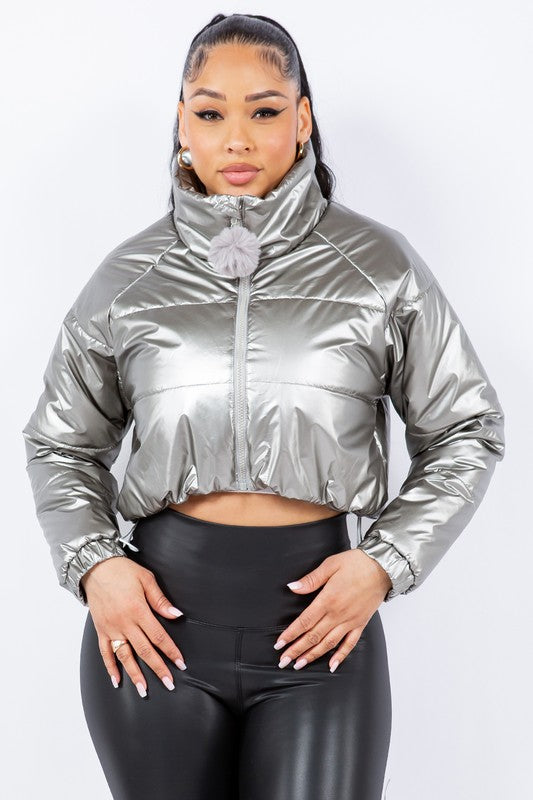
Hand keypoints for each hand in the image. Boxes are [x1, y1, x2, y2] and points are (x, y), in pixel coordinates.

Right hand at [81, 556, 187, 696]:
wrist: (95, 566)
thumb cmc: (122, 571)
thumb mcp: (146, 579)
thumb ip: (160, 600)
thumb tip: (176, 615)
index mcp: (138, 610)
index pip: (158, 636)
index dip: (171, 651)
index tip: (181, 663)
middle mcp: (124, 623)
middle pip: (144, 651)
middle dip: (158, 668)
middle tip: (169, 684)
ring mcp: (111, 628)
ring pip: (125, 656)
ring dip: (135, 674)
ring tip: (144, 690)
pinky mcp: (101, 630)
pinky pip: (105, 652)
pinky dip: (110, 667)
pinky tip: (117, 680)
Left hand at [273, 549, 391, 672]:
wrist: (383, 567)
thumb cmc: (356, 563)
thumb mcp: (330, 565)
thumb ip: (311, 579)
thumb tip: (292, 587)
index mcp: (328, 600)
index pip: (304, 622)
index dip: (290, 634)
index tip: (279, 645)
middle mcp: (338, 614)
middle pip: (313, 636)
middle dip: (296, 650)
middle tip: (283, 662)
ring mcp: (350, 621)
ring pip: (328, 643)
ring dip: (313, 655)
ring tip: (299, 665)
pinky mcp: (361, 624)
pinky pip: (350, 644)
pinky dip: (341, 656)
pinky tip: (332, 666)